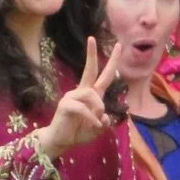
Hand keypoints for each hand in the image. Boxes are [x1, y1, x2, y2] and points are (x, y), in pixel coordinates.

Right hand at [41, 39, 122, 156]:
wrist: (60, 141)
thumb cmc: (79, 132)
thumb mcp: (98, 128)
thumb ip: (104, 122)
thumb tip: (104, 116)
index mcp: (91, 95)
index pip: (103, 76)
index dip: (112, 62)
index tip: (119, 45)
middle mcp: (81, 92)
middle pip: (89, 71)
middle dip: (91, 55)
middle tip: (91, 38)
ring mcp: (71, 97)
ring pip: (92, 94)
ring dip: (98, 109)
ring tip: (95, 122)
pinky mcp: (65, 105)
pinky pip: (84, 108)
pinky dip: (91, 119)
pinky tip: (93, 126)